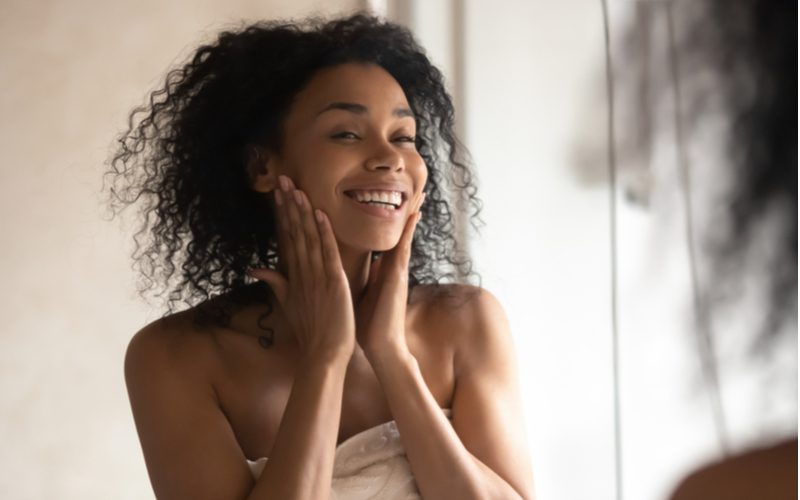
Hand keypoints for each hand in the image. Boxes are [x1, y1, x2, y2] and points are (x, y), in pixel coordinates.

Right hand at [249, 175, 355, 363]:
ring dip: (302, 212)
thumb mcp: (288, 304)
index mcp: (293, 276)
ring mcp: (316, 277)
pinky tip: (319, 214)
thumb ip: (275, 283)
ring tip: (296, 189)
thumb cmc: (310, 331)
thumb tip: (255, 268)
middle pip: (293, 232)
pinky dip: (323, 233)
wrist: (323, 355)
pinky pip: (327, 253)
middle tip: (283, 179)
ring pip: (307, 238)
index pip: (286, 238)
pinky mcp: (333, 283)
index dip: (282, 214)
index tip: (278, 192)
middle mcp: (302, 273)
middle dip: (288, 205)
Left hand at [356, 192, 424, 360]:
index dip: (389, 219)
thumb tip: (359, 265)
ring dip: (412, 214)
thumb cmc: (368, 324)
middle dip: (407, 211)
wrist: (379, 346)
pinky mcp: (398, 277)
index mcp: (381, 270)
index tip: (391, 199)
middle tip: (416, 187)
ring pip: (405, 235)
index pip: (386, 238)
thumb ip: (362, 277)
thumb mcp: (360, 293)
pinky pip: (404, 248)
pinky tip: (414, 215)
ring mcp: (398, 271)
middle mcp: (392, 267)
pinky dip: (408, 231)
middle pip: (400, 232)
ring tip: (420, 193)